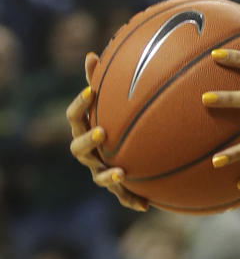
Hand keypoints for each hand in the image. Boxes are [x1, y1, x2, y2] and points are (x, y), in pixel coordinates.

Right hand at [66, 53, 148, 210]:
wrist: (133, 150)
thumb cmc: (120, 118)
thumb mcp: (115, 99)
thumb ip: (104, 80)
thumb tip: (92, 54)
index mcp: (86, 127)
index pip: (74, 116)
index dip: (80, 104)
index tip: (92, 91)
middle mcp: (89, 151)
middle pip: (79, 149)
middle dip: (89, 141)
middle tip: (103, 131)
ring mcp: (100, 170)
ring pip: (99, 177)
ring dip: (108, 176)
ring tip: (121, 172)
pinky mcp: (118, 187)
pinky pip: (123, 196)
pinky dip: (132, 200)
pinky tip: (146, 205)